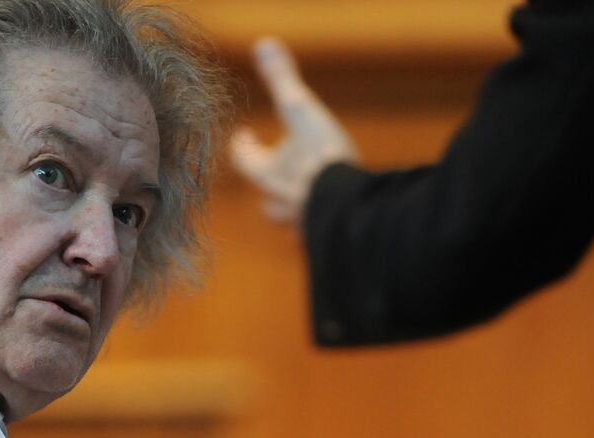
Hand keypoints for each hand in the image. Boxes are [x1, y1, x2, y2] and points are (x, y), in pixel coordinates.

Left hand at [230, 37, 359, 223]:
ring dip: (293, 207)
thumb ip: (282, 80)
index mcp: (268, 174)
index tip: (244, 136)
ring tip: (303, 198)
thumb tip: (264, 45)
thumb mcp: (302, 111)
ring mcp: (304, 224)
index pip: (243, 161)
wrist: (351, 208)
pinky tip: (332, 216)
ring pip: (291, 219)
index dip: (241, 147)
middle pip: (265, 200)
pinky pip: (318, 232)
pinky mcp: (326, 237)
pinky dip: (321, 223)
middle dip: (268, 185)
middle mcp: (281, 202)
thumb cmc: (323, 159)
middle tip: (273, 172)